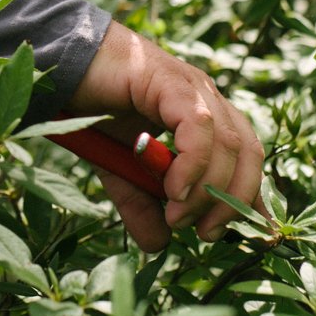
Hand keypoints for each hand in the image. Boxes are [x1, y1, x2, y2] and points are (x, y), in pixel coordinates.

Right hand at [69, 22, 266, 251]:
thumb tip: (160, 245)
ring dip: (209, 190)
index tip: (248, 235)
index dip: (253, 197)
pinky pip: (198, 126)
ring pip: (228, 143)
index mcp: (206, 117)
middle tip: (206, 233)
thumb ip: (142, 207)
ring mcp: (193, 87)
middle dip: (235, 200)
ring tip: (179, 216)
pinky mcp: (171, 81)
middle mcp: (208, 99)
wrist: (62, 70)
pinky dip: (193, 163)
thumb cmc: (94, 113)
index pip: (247, 158)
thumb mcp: (121, 173)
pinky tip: (174, 190)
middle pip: (248, 152)